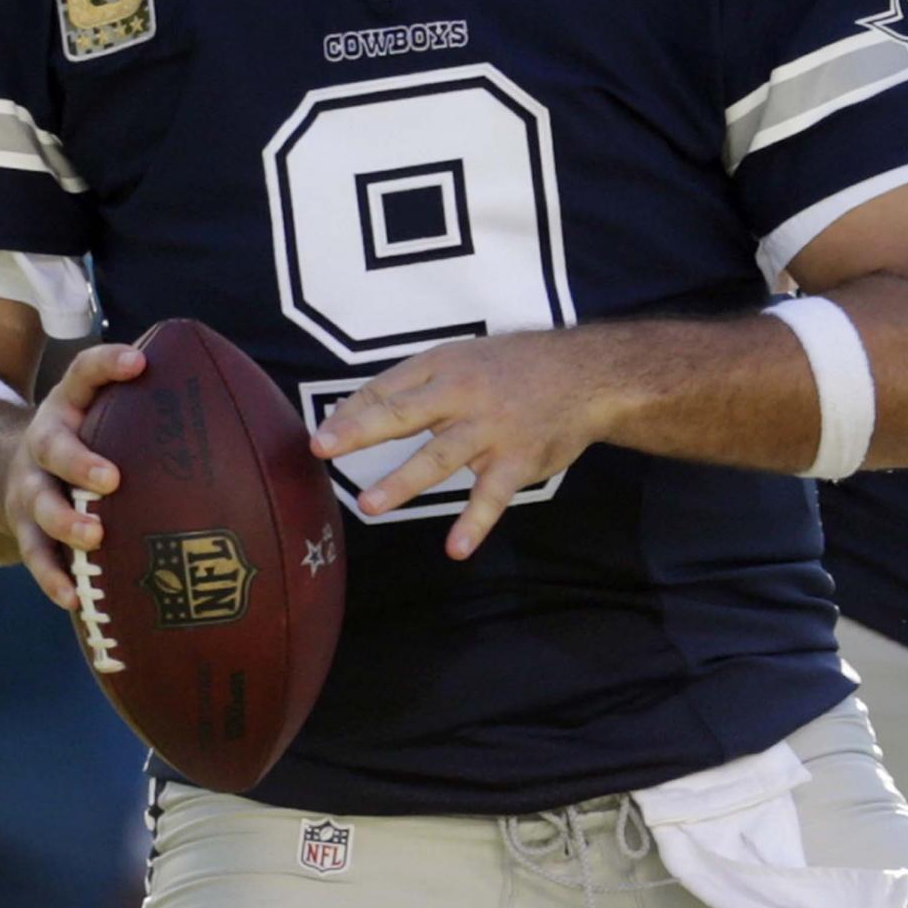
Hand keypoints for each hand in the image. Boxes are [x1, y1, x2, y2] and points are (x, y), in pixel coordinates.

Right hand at [6, 343, 145, 610]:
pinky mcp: (23, 527)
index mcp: (73, 405)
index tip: (140, 362)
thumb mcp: (114, 414)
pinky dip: (53, 577)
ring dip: (65, 520)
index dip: (108, 364)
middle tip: (113, 479)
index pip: (85, 372)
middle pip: (53, 445)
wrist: (11, 469)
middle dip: (81, 461)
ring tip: (94, 537)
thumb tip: (269, 428)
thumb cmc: (96, 441)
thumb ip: (165, 411)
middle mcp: (44, 440)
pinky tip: (76, 598)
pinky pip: (35, 555)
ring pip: (38, 502)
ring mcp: (29, 484)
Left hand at [311, 331, 624, 560]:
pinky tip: (456, 549)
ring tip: (370, 505)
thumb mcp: (463, 358)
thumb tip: (352, 410)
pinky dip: (475, 523)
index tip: (320, 438)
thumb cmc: (514, 368)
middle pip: (404, 413)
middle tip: (324, 449)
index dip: (352, 413)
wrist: (587, 375)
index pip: (388, 388)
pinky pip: (491, 496)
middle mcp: (463, 396)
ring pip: (439, 457)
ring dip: (403, 481)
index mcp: (445, 367)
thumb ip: (413, 384)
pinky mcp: (516, 461)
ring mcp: (490, 430)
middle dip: (362, 431)